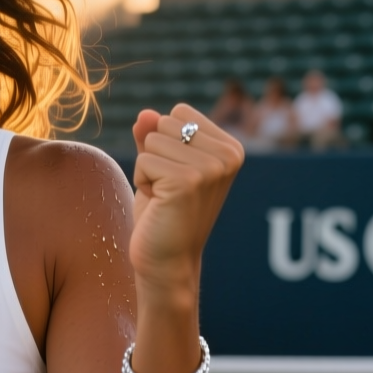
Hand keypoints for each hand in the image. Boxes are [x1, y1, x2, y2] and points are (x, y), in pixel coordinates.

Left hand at [130, 105, 243, 301]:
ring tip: (164, 197)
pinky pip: (144, 160)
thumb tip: (145, 113)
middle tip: (168, 189)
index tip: (176, 174)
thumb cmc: (163, 214)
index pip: (180, 112)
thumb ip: (155, 136)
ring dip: (148, 169)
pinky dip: (142, 181)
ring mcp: (211, 168)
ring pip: (152, 140)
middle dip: (155, 154)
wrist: (167, 261)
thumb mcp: (160, 166)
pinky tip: (159, 204)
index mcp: (230, 148)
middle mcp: (227, 155)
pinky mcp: (189, 181)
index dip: (166, 141)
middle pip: (165, 122)